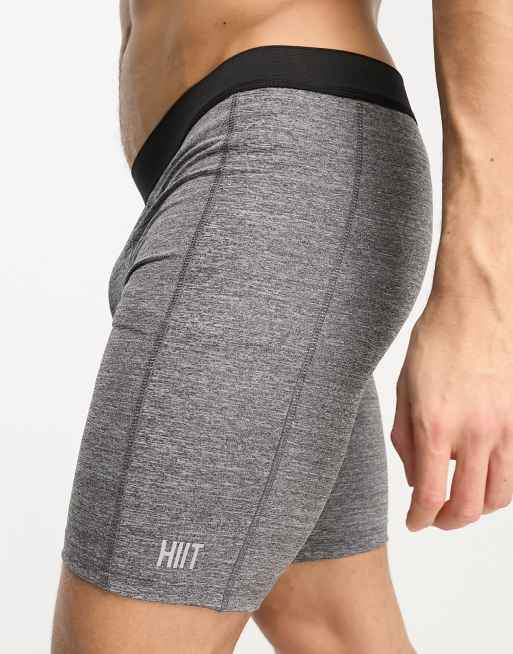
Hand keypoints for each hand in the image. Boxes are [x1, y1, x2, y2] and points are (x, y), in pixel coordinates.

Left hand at [391, 289, 512, 530]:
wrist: (477, 306)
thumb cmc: (437, 341)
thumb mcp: (405, 389)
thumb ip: (406, 439)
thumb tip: (414, 477)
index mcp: (437, 426)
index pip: (431, 495)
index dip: (420, 519)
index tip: (415, 523)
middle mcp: (476, 434)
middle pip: (470, 507)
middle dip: (448, 523)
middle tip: (435, 519)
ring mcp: (506, 428)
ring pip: (501, 496)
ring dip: (478, 508)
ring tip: (461, 501)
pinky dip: (500, 484)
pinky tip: (484, 476)